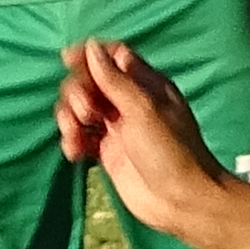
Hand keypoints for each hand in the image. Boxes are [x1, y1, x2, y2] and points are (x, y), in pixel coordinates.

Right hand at [55, 38, 228, 240]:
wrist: (181, 201)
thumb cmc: (171, 152)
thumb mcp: (142, 109)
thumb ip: (114, 79)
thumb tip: (92, 48)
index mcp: (147, 85)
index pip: (113, 57)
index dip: (90, 55)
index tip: (68, 59)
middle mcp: (131, 104)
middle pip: (91, 82)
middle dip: (79, 92)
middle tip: (88, 113)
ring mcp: (119, 129)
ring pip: (81, 110)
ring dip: (70, 117)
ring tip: (77, 135)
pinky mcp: (109, 154)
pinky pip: (82, 139)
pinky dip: (73, 141)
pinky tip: (75, 152)